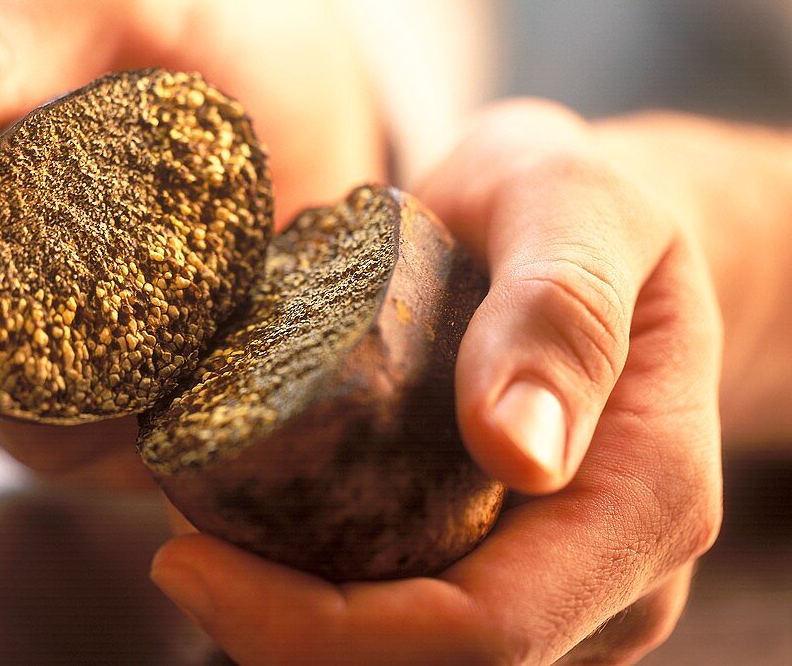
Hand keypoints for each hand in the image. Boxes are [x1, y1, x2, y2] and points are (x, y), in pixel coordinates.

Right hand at [0, 0, 383, 488]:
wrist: (300, 62)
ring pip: (39, 441)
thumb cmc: (188, 8)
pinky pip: (144, 445)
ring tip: (215, 332)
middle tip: (102, 418)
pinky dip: (189, 422)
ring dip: (111, 426)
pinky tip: (247, 353)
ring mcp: (56, 338)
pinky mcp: (144, 380)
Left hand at [151, 100, 723, 663]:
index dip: (325, 632)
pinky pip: (411, 622)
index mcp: (645, 497)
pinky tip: (260, 524)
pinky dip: (320, 597)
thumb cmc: (582, 203)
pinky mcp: (512, 569)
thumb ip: (558, 312)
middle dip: (288, 636)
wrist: (593, 234)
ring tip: (207, 527)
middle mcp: (614, 572)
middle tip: (178, 548)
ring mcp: (566, 586)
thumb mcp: (572, 204)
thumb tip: (520, 451)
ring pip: (414, 660)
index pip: (485, 632)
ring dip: (296, 625)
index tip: (188, 561)